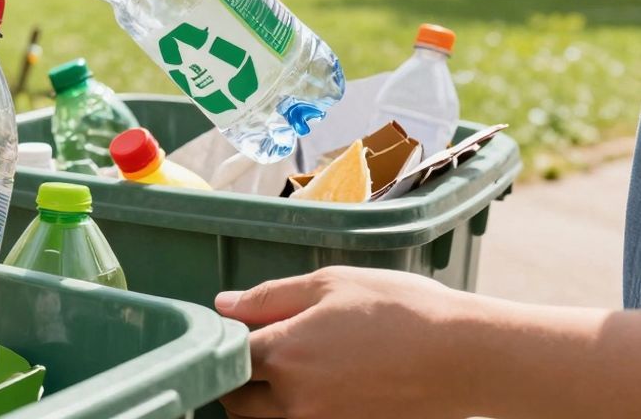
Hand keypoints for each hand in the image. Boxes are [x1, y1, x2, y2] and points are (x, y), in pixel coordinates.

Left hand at [216, 266, 480, 418]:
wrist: (467, 356)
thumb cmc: (402, 310)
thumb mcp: (331, 284)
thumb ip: (269, 297)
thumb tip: (223, 305)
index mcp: (285, 353)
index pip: (226, 356)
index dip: (227, 341)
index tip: (238, 331)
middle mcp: (295, 401)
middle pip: (237, 401)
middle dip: (240, 378)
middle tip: (263, 355)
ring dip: (264, 403)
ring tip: (296, 373)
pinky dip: (299, 414)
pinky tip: (324, 390)